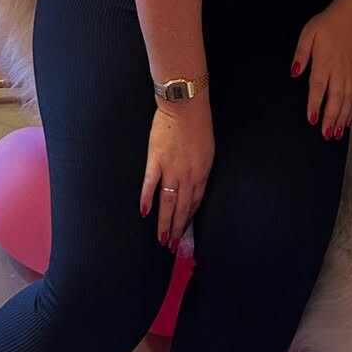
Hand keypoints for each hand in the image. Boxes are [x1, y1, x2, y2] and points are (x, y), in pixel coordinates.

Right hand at [140, 94, 213, 250]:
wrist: (185, 105)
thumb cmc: (198, 123)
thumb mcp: (207, 150)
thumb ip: (200, 169)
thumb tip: (194, 185)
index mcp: (202, 172)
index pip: (195, 202)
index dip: (189, 219)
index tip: (185, 232)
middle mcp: (188, 176)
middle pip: (182, 209)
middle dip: (178, 230)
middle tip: (173, 246)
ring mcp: (171, 170)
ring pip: (168, 203)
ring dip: (164, 223)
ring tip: (161, 239)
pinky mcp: (156, 161)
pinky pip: (150, 185)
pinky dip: (146, 200)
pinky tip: (144, 212)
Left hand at [290, 4, 351, 139]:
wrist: (350, 18)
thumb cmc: (325, 26)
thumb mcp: (308, 34)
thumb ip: (301, 54)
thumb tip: (294, 72)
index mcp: (324, 62)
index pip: (318, 86)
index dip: (315, 103)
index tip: (312, 119)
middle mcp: (338, 71)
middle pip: (335, 98)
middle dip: (331, 117)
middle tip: (326, 134)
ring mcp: (348, 74)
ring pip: (346, 100)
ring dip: (342, 118)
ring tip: (336, 134)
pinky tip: (348, 121)